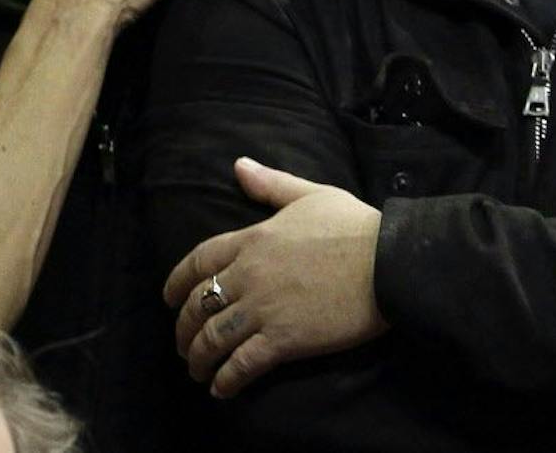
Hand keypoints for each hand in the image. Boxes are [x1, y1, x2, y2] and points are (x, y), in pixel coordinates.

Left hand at [164, 157, 387, 397]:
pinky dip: (226, 380)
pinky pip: (242, 364)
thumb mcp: (310, 194)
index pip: (199, 261)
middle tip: (182, 344)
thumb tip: (239, 166)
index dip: (177, 282)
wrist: (388, 261)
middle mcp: (250, 274)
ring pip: (213, 338)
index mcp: (253, 239)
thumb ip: (271, 184)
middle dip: (183, 328)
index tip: (168, 298)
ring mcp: (264, 308)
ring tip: (198, 370)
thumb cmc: (355, 225)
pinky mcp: (284, 340)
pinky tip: (221, 389)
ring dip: (199, 358)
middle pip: (198, 305)